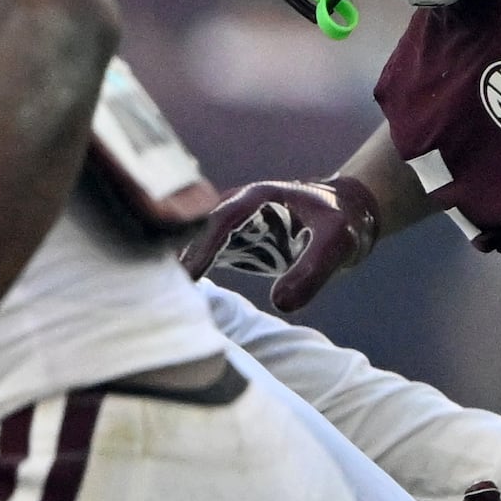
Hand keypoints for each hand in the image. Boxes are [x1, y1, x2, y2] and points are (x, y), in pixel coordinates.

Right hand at [178, 175, 380, 312]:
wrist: (347, 215)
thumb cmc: (342, 222)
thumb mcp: (337, 243)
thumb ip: (312, 271)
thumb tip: (280, 303)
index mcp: (257, 197)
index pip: (220, 221)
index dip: (201, 247)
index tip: (186, 276)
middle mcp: (235, 208)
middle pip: (193, 230)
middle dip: (173, 256)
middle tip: (153, 289)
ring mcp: (230, 227)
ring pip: (192, 244)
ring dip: (176, 267)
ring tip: (158, 298)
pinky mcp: (230, 245)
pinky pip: (202, 258)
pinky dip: (189, 276)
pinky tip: (176, 299)